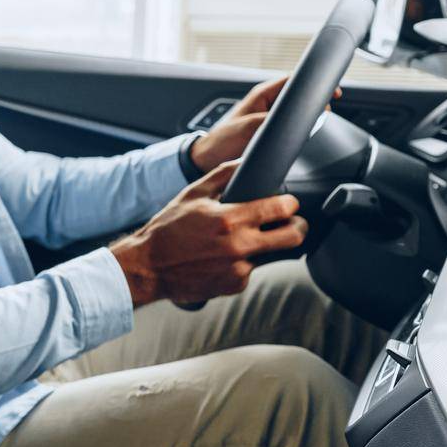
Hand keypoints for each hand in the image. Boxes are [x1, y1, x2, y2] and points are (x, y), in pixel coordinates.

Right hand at [109, 161, 307, 305]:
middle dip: (297, 226)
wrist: (148, 267)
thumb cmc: (167, 229)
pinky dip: (244, 263)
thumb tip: (245, 161)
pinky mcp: (234, 285)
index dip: (290, 203)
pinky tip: (225, 258)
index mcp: (230, 219)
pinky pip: (252, 271)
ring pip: (273, 255)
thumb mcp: (192, 194)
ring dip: (266, 246)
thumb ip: (223, 174)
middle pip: (293, 236)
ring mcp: (238, 269)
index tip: (287, 203)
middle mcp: (238, 245)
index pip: (282, 208)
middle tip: (290, 223)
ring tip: (246, 241)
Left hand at [189, 76, 342, 172]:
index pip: (293, 80)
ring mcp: (269, 115)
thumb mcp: (247, 128)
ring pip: (297, 109)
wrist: (208, 159)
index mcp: (262, 95)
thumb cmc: (221, 140)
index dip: (314, 83)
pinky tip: (306, 132)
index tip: (331, 91)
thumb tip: (291, 119)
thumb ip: (269, 121)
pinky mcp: (269, 128)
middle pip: (299, 94)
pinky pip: (291, 123)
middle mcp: (267, 102)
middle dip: (314, 101)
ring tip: (318, 121)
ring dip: (308, 114)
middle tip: (326, 110)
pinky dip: (301, 126)